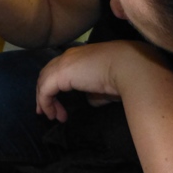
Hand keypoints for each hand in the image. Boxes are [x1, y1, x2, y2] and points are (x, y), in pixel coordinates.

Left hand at [36, 41, 166, 122]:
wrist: (129, 67)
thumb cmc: (123, 76)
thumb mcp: (105, 86)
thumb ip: (93, 92)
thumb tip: (89, 100)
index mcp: (79, 56)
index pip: (59, 69)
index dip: (54, 85)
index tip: (56, 103)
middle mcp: (68, 56)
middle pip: (47, 73)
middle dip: (44, 93)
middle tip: (47, 112)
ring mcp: (64, 62)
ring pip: (44, 80)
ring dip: (44, 100)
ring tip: (51, 116)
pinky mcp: (61, 73)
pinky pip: (45, 89)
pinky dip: (45, 102)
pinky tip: (52, 114)